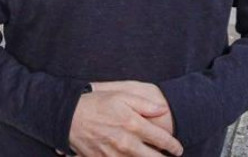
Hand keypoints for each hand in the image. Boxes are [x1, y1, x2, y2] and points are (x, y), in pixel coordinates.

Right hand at [68, 82, 183, 156]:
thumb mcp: (121, 96)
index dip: (174, 146)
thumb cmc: (97, 104)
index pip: (162, 140)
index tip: (177, 149)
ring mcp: (115, 155)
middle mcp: (127, 143)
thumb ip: (144, 104)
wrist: (69, 117)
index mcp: (134, 125)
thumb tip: (163, 109)